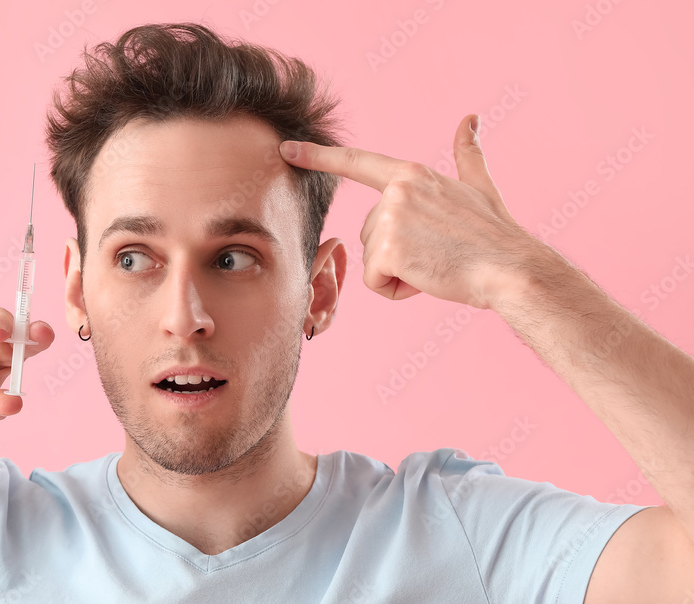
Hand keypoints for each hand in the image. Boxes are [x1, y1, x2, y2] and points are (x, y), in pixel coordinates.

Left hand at [280, 113, 558, 308]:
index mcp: (411, 175)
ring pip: (372, 260)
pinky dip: (397, 290)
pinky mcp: (388, 249)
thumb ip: (467, 155)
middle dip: (397, 253)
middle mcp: (396, 191)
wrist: (511, 269)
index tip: (286, 149)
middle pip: (370, 234)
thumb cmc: (496, 235)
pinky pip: (375, 282)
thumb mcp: (479, 187)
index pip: (356, 162)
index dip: (318, 156)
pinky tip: (428, 280)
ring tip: (437, 264)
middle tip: (438, 253)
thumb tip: (471, 118)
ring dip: (399, 273)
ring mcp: (390, 218)